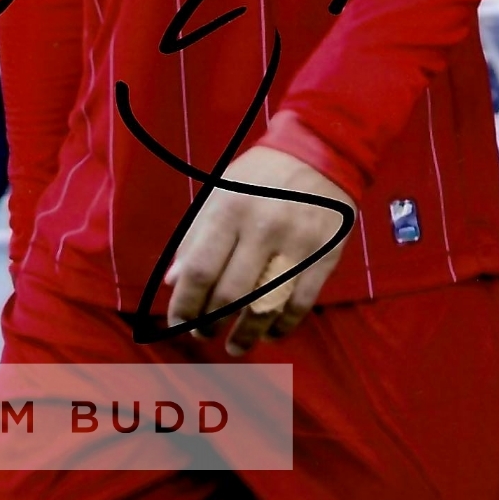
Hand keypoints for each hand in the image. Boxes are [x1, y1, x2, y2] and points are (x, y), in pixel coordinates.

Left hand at [165, 144, 354, 355]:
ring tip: (234, 346)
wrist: (321, 153)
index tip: (177, 321)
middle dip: (210, 322)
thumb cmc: (260, 175)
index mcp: (229, 210)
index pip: (200, 270)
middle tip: (203, 333)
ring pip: (266, 307)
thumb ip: (195, 236)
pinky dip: (282, 326)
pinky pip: (300, 305)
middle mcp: (262, 229)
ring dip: (246, 336)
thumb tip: (174, 281)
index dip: (184, 304)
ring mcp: (297, 245)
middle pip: (230, 294)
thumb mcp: (220, 192)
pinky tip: (269, 333)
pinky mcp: (325, 257)